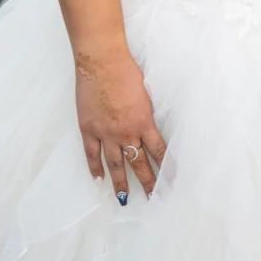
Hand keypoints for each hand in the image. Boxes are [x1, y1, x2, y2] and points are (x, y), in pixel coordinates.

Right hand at [74, 50, 166, 204]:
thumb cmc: (127, 71)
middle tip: (152, 196)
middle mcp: (125, 132)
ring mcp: (105, 132)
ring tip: (124, 198)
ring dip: (120, 182)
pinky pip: (92, 154)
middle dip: (147, 181)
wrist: (101, 62)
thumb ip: (146, 113)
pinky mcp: (88, 128)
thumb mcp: (146, 93)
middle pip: (138, 162)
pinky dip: (94, 168)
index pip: (159, 150)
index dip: (166, 166)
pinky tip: (99, 179)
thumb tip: (149, 126)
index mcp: (143, 122)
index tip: (172, 179)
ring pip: (115, 164)